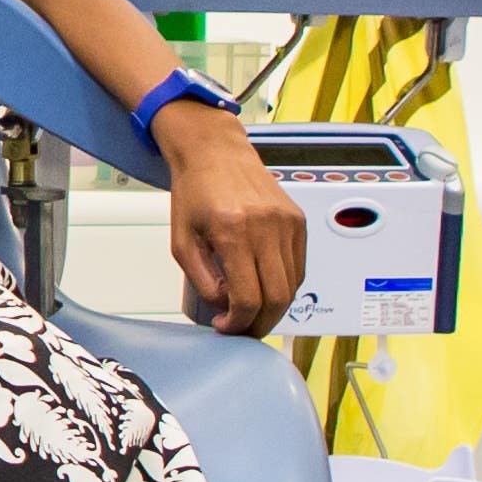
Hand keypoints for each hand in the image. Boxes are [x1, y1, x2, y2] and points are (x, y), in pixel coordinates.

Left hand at [158, 107, 305, 335]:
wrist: (214, 152)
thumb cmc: (193, 193)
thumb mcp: (182, 240)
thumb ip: (202, 280)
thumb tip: (226, 309)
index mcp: (232, 232)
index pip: (248, 298)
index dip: (239, 323)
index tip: (226, 326)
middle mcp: (266, 228)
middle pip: (277, 298)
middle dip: (261, 323)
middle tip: (244, 329)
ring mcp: (287, 223)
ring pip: (292, 285)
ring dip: (275, 307)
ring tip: (253, 311)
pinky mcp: (298, 221)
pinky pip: (299, 266)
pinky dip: (285, 285)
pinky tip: (266, 287)